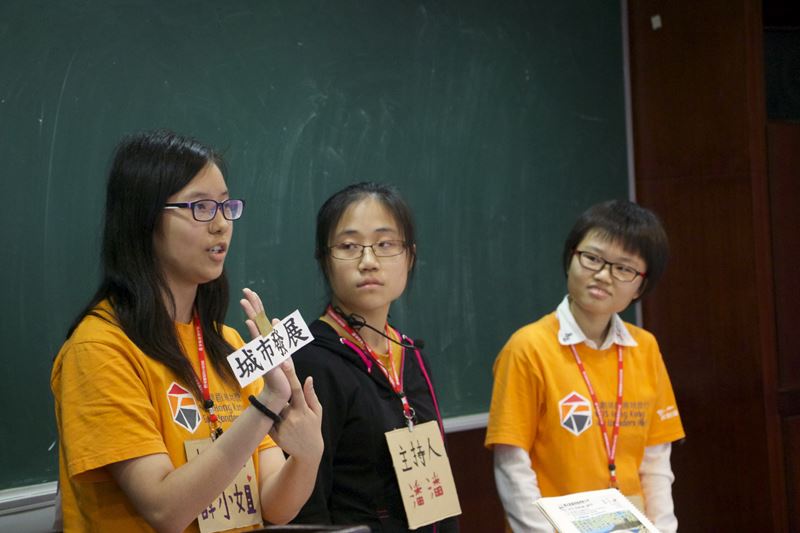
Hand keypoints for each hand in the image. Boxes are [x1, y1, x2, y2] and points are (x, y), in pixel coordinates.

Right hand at [240, 287, 290, 405]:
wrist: (280, 389)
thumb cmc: (282, 370)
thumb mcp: (283, 349)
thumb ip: (279, 334)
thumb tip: (276, 319)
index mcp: (269, 338)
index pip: (262, 317)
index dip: (257, 304)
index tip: (250, 291)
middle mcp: (264, 341)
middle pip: (257, 319)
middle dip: (252, 304)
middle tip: (245, 290)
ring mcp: (263, 349)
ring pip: (257, 328)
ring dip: (251, 314)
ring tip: (244, 301)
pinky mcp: (265, 356)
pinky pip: (259, 342)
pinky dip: (254, 331)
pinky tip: (249, 322)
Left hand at [269, 358, 323, 462]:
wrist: (308, 452)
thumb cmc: (312, 427)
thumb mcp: (317, 412)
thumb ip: (311, 395)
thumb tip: (308, 378)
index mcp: (303, 409)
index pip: (296, 389)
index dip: (290, 375)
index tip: (284, 362)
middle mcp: (292, 416)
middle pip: (281, 398)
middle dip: (277, 391)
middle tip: (275, 384)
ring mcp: (283, 426)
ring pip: (274, 409)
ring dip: (275, 407)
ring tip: (283, 415)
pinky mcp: (275, 434)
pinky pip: (268, 420)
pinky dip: (271, 418)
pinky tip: (278, 424)